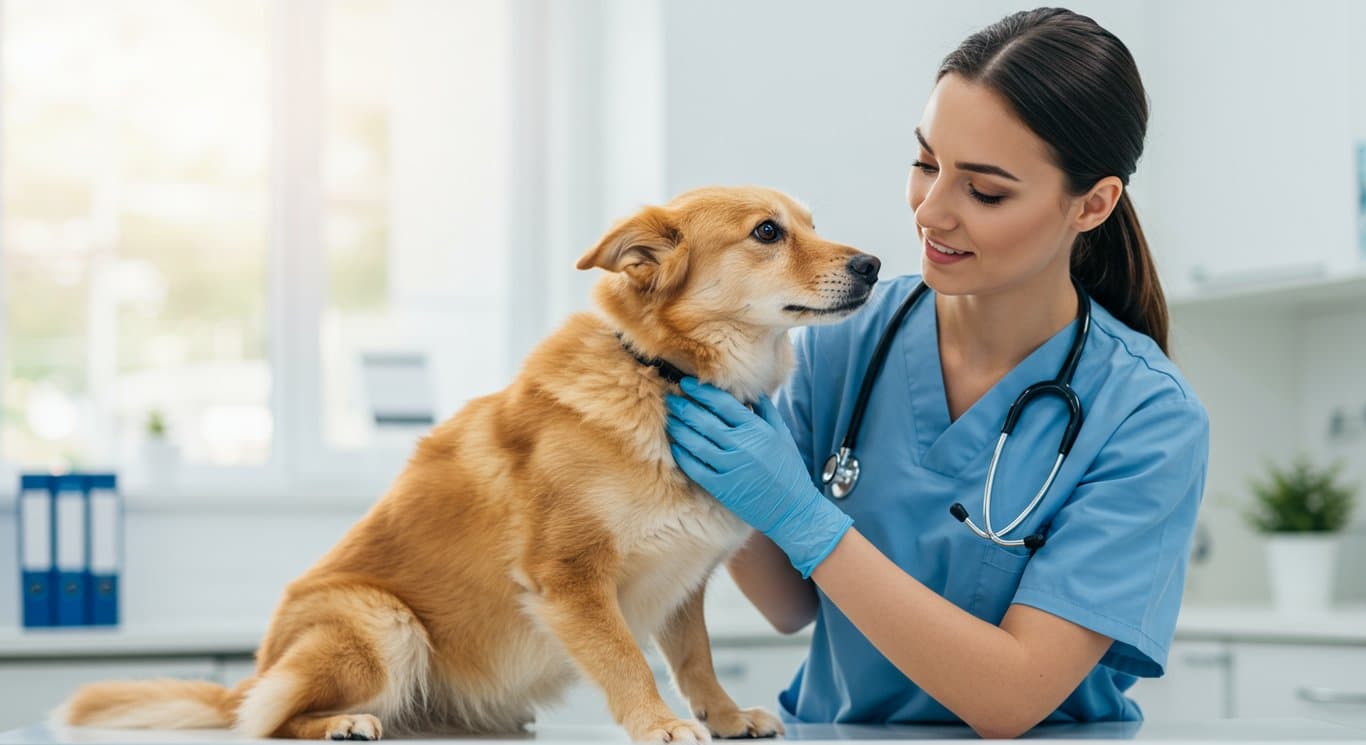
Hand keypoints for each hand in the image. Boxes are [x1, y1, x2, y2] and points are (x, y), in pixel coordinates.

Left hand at [665, 377, 852, 577]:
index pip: (723, 403)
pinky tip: (676, 447)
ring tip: (670, 420)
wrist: (793, 509)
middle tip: (670, 398)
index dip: (701, 392)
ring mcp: (731, 467)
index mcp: (757, 429)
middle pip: (705, 421)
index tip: (687, 383)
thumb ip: (766, 410)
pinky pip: (696, 468)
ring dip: (679, 429)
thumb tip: (750, 389)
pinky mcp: (722, 488)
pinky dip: (684, 456)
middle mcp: (742, 446)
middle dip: (684, 407)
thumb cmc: (788, 469)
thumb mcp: (782, 434)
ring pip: (696, 443)